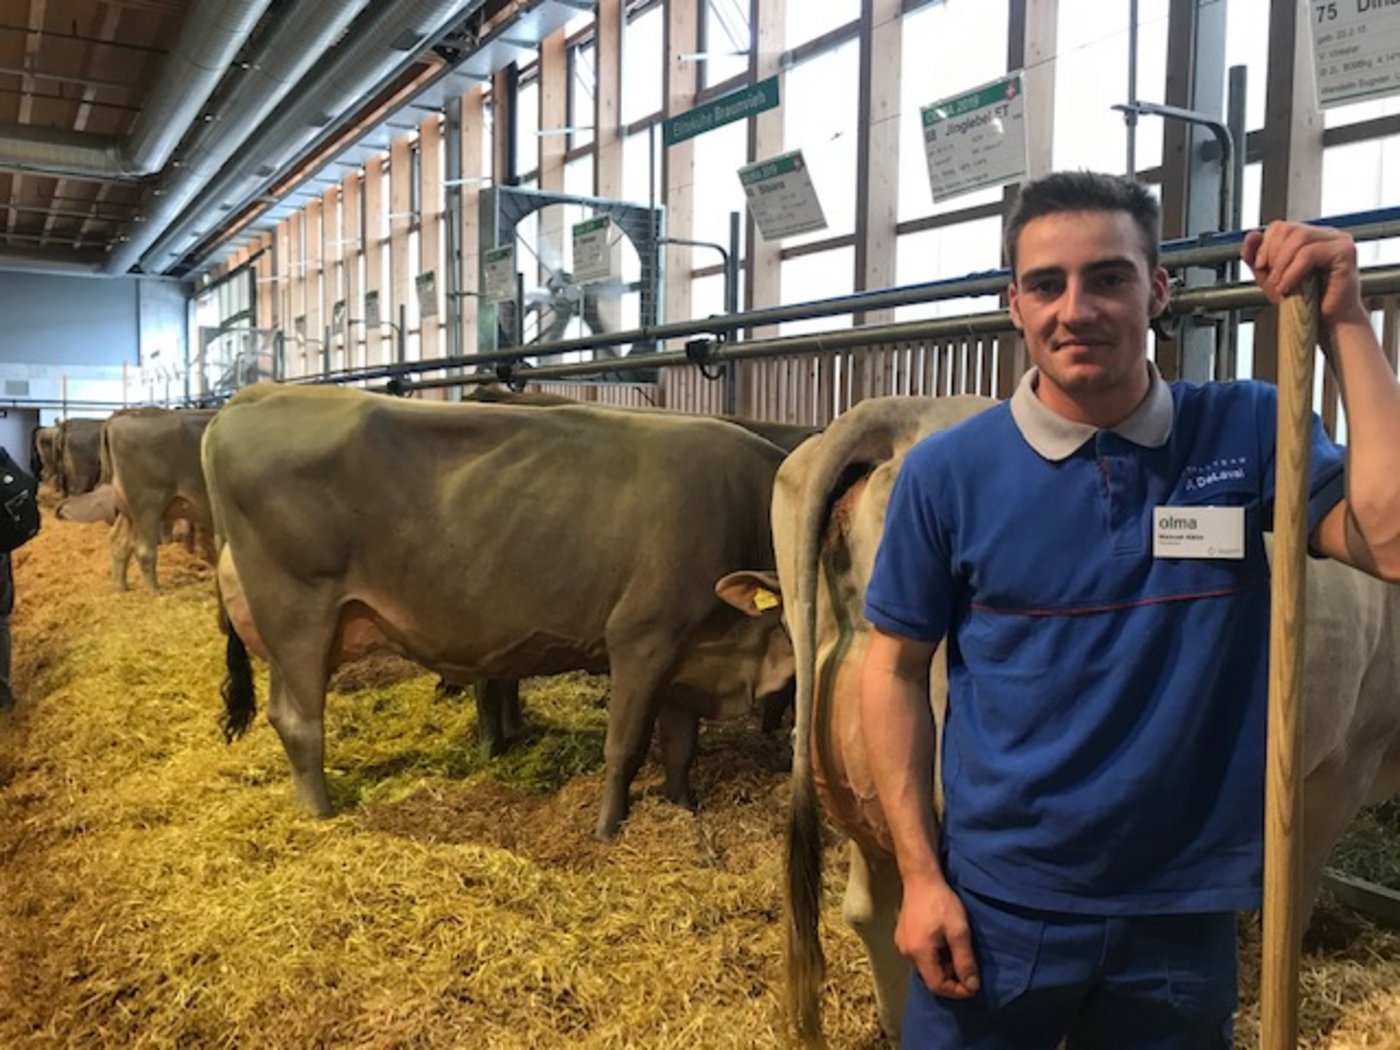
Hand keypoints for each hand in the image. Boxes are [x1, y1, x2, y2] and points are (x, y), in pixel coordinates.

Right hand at [896, 874, 980, 998]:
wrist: (921, 879)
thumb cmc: (941, 902)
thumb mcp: (959, 931)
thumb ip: (964, 960)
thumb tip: (972, 986)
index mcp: (919, 953)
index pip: (937, 986)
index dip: (956, 991)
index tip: (973, 984)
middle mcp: (906, 953)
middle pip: (930, 978)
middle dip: (951, 978)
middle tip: (967, 966)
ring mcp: (902, 945)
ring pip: (926, 967)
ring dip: (943, 966)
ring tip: (957, 952)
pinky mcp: (902, 937)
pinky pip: (920, 956)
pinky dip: (934, 957)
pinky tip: (944, 944)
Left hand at [1242, 221, 1369, 328]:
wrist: (1328, 322)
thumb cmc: (1305, 302)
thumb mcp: (1271, 278)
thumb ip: (1256, 257)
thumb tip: (1253, 234)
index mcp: (1310, 237)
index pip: (1281, 226)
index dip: (1265, 244)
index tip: (1260, 266)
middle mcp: (1326, 234)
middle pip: (1289, 229)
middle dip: (1272, 254)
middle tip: (1271, 278)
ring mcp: (1338, 240)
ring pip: (1299, 239)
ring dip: (1281, 264)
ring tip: (1278, 285)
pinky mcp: (1345, 252)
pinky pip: (1310, 253)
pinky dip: (1292, 272)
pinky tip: (1287, 287)